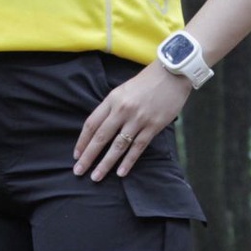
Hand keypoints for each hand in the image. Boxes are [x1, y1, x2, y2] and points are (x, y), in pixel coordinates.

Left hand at [73, 60, 192, 181]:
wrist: (173, 74)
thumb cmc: (147, 82)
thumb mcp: (123, 90)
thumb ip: (111, 108)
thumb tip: (100, 130)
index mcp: (112, 99)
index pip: (92, 124)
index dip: (82, 141)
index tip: (76, 156)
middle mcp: (122, 110)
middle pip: (101, 137)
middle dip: (88, 157)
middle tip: (79, 172)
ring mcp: (138, 119)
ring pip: (118, 146)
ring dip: (105, 163)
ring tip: (96, 177)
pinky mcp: (153, 126)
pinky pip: (137, 148)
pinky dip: (128, 162)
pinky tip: (120, 173)